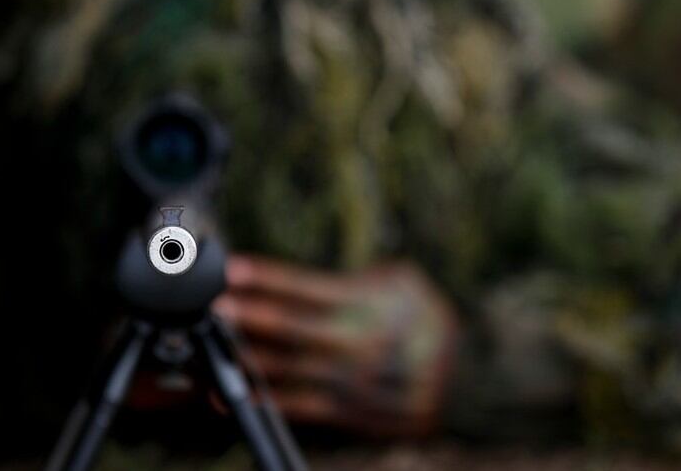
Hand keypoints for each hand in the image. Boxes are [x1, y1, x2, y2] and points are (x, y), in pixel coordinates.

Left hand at [213, 255, 457, 436]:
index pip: (310, 288)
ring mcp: (353, 382)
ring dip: (247, 357)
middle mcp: (360, 344)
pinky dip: (265, 399)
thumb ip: (360, 279)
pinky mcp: (350, 412)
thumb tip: (314, 281)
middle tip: (213, 305)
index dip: (269, 278)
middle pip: (294, 328)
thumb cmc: (428, 321)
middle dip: (250, 315)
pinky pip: (300, 406)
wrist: (470, 378)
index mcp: (372, 305)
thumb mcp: (405, 283)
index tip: (234, 268)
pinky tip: (232, 393)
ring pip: (290, 369)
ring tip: (211, 346)